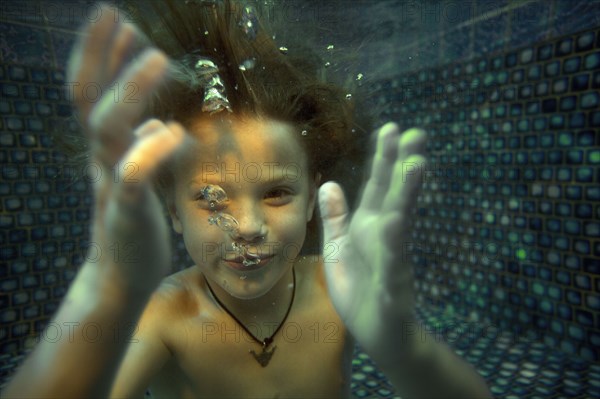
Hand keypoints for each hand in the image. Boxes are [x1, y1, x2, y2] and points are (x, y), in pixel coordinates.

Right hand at [67, 4, 183, 296]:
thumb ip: (141, 149)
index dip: (104, 57)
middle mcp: (103, 159)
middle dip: (101, 55)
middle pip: (89, 98)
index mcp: (107, 150)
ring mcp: (111, 183)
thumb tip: (154, 124)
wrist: (123, 275)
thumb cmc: (133, 225)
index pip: (96, 94)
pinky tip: (172, 130)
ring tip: (157, 56)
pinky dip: (150, 151)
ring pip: (109, 128)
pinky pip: (132, 177)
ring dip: (131, 90)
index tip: (121, 22)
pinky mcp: (126, 211)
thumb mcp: (137, 180)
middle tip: (113, 12)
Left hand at [318, 123, 426, 365]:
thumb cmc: (359, 289)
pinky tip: (396, 222)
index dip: (384, 159)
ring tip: (416, 165)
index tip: (391, 129)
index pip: (378, 186)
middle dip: (403, 165)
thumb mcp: (339, 248)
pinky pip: (393, 262)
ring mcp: (393, 258)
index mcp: (370, 225)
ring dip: (408, 194)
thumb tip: (329, 184)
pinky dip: (394, 243)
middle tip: (416, 133)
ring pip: (401, 221)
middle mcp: (385, 236)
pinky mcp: (393, 285)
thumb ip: (336, 217)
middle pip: (395, 195)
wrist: (377, 332)